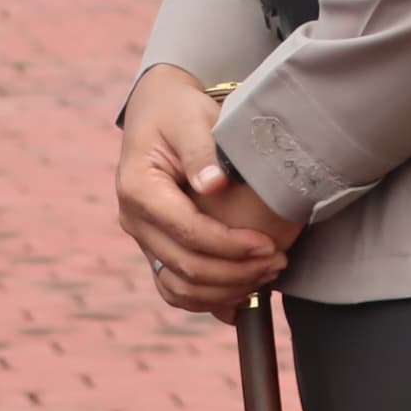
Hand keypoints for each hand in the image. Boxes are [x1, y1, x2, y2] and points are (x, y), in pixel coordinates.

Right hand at [116, 65, 305, 322]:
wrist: (160, 111)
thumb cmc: (179, 111)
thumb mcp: (191, 118)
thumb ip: (202, 149)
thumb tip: (215, 185)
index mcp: (137, 188)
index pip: (187, 231)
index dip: (230, 245)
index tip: (269, 245)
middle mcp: (133, 219)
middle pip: (184, 267)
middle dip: (236, 272)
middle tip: (278, 262)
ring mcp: (142, 238)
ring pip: (179, 287)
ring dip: (226, 290)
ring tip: (266, 275)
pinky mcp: (155, 247)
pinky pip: (176, 288)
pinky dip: (209, 300)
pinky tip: (244, 297)